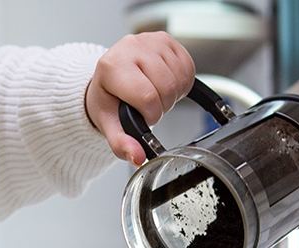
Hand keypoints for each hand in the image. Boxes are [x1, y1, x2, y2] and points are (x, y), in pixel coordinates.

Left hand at [86, 32, 194, 165]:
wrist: (110, 77)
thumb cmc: (110, 99)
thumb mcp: (109, 124)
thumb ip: (121, 144)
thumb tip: (138, 157)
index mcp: (112, 67)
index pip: (147, 97)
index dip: (151, 114)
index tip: (143, 115)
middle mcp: (131, 47)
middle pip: (167, 87)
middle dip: (162, 105)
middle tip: (150, 106)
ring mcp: (150, 40)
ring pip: (180, 77)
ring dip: (173, 94)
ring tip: (156, 94)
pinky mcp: (166, 39)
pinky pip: (188, 66)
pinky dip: (182, 82)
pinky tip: (166, 84)